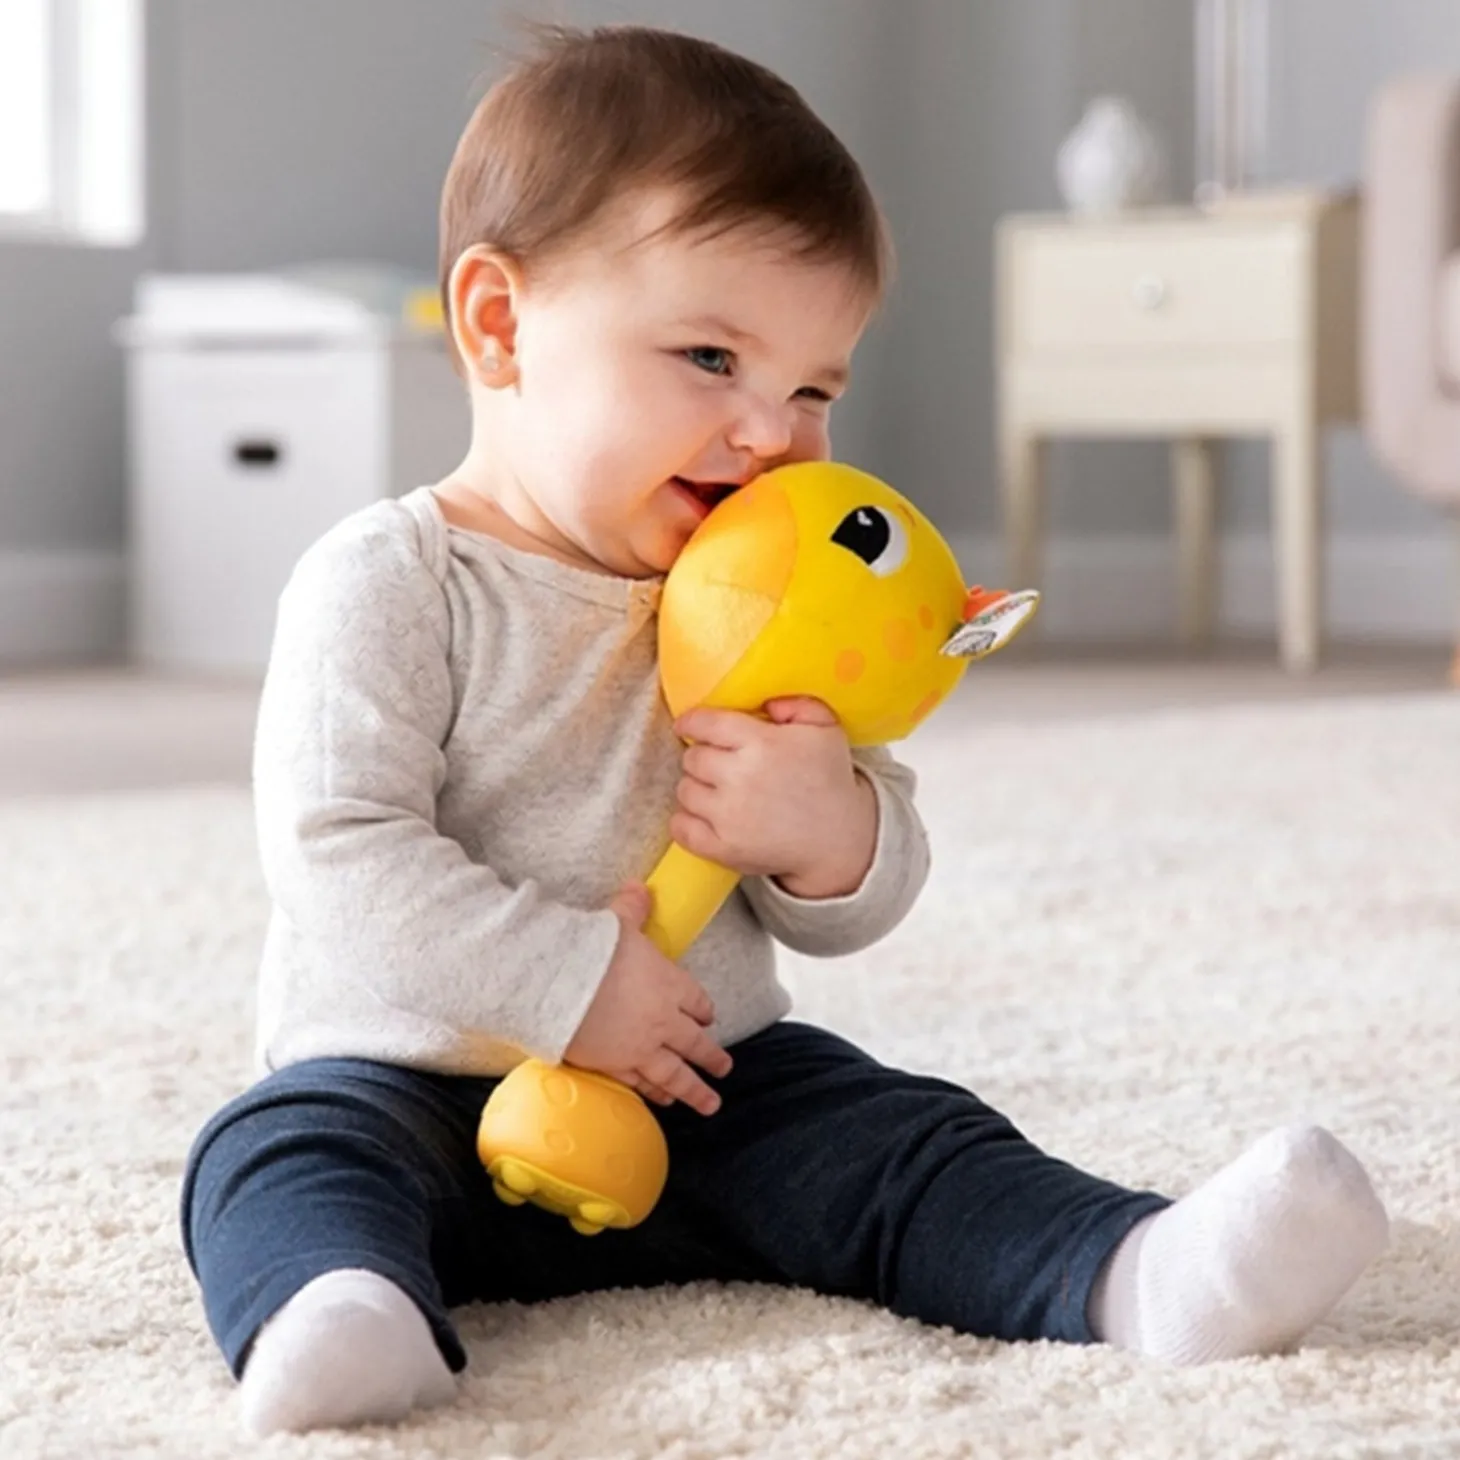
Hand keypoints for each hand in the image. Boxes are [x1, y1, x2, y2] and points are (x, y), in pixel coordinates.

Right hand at [564, 882, 731, 1115]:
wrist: (558, 985)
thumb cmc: (590, 951)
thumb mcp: (617, 923)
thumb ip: (633, 909)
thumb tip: (640, 887)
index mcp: (670, 985)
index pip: (696, 1001)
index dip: (704, 1010)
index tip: (710, 1018)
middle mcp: (663, 1020)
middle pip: (695, 1043)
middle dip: (712, 1057)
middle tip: (724, 1068)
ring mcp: (640, 1047)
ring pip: (675, 1074)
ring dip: (694, 1090)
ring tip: (709, 1103)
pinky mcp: (614, 1064)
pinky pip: (641, 1083)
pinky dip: (655, 1093)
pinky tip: (663, 1100)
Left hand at [670, 697, 878, 897]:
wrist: (841, 839)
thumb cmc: (831, 780)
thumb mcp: (826, 728)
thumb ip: (796, 703)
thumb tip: (764, 705)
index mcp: (762, 743)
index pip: (705, 723)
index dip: (692, 721)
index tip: (689, 725)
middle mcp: (739, 777)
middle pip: (692, 757)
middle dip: (703, 756)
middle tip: (720, 763)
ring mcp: (728, 816)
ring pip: (685, 789)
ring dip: (697, 787)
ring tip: (719, 791)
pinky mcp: (723, 848)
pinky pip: (680, 828)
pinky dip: (685, 821)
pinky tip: (705, 817)